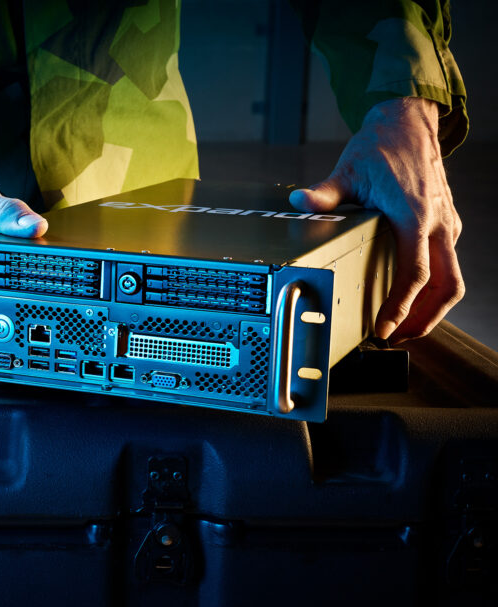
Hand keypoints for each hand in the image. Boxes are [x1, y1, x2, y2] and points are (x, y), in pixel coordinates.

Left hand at [288, 97, 463, 342]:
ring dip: (431, 309)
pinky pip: (447, 266)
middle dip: (423, 319)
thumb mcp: (347, 170)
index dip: (400, 306)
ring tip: (401, 328)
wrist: (409, 124)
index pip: (414, 273)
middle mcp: (437, 223)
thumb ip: (324, 193)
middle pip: (446, 286)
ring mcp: (445, 225)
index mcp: (413, 214)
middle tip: (394, 338)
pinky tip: (408, 301)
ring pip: (452, 280)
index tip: (383, 328)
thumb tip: (299, 202)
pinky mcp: (445, 226)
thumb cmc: (380, 148)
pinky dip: (433, 290)